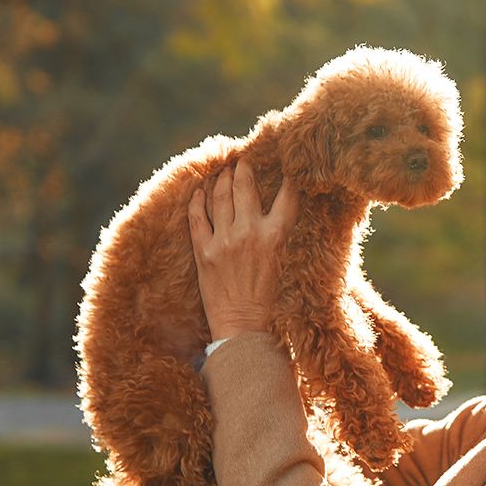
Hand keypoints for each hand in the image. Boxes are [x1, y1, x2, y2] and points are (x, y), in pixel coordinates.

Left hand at [188, 158, 298, 338]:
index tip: (286, 165)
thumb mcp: (278, 260)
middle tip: (243, 161)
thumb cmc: (263, 296)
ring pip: (220, 195)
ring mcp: (224, 240)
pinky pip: (197, 216)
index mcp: (275, 237)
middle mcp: (250, 233)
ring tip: (224, 170)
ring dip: (221, 178)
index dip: (288, 178)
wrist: (241, 325)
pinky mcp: (204, 250)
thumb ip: (273, 233)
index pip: (286, 196)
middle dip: (244, 168)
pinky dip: (197, 200)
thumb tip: (270, 209)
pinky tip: (199, 190)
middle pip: (245, 186)